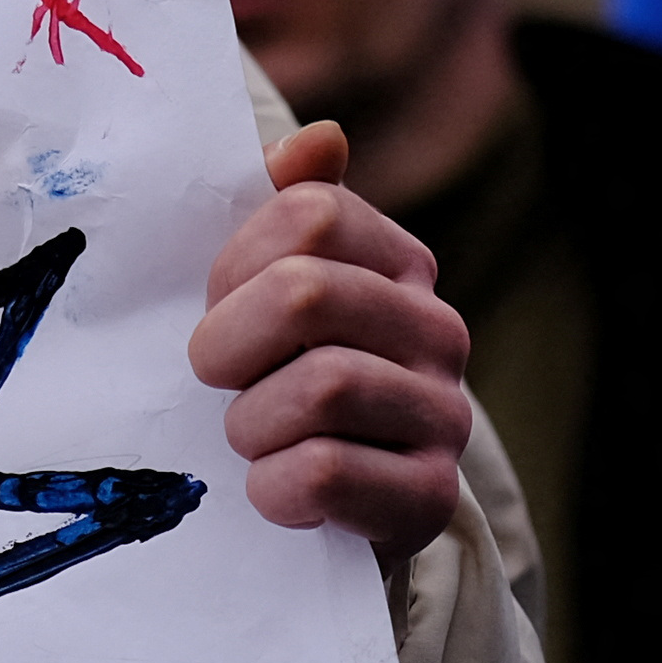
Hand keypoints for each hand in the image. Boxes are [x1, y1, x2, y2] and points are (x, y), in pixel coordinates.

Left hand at [192, 121, 471, 573]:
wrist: (326, 523)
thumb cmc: (275, 389)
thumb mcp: (262, 293)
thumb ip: (284, 209)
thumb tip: (323, 140)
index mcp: (400, 264)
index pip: (308, 216)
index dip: (234, 265)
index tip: (216, 312)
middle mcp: (439, 331)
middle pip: (307, 294)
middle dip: (230, 346)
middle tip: (220, 385)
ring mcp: (445, 415)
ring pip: (321, 387)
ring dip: (251, 425)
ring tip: (252, 442)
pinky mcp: (430, 497)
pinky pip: (327, 472)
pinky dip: (274, 489)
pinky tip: (277, 493)